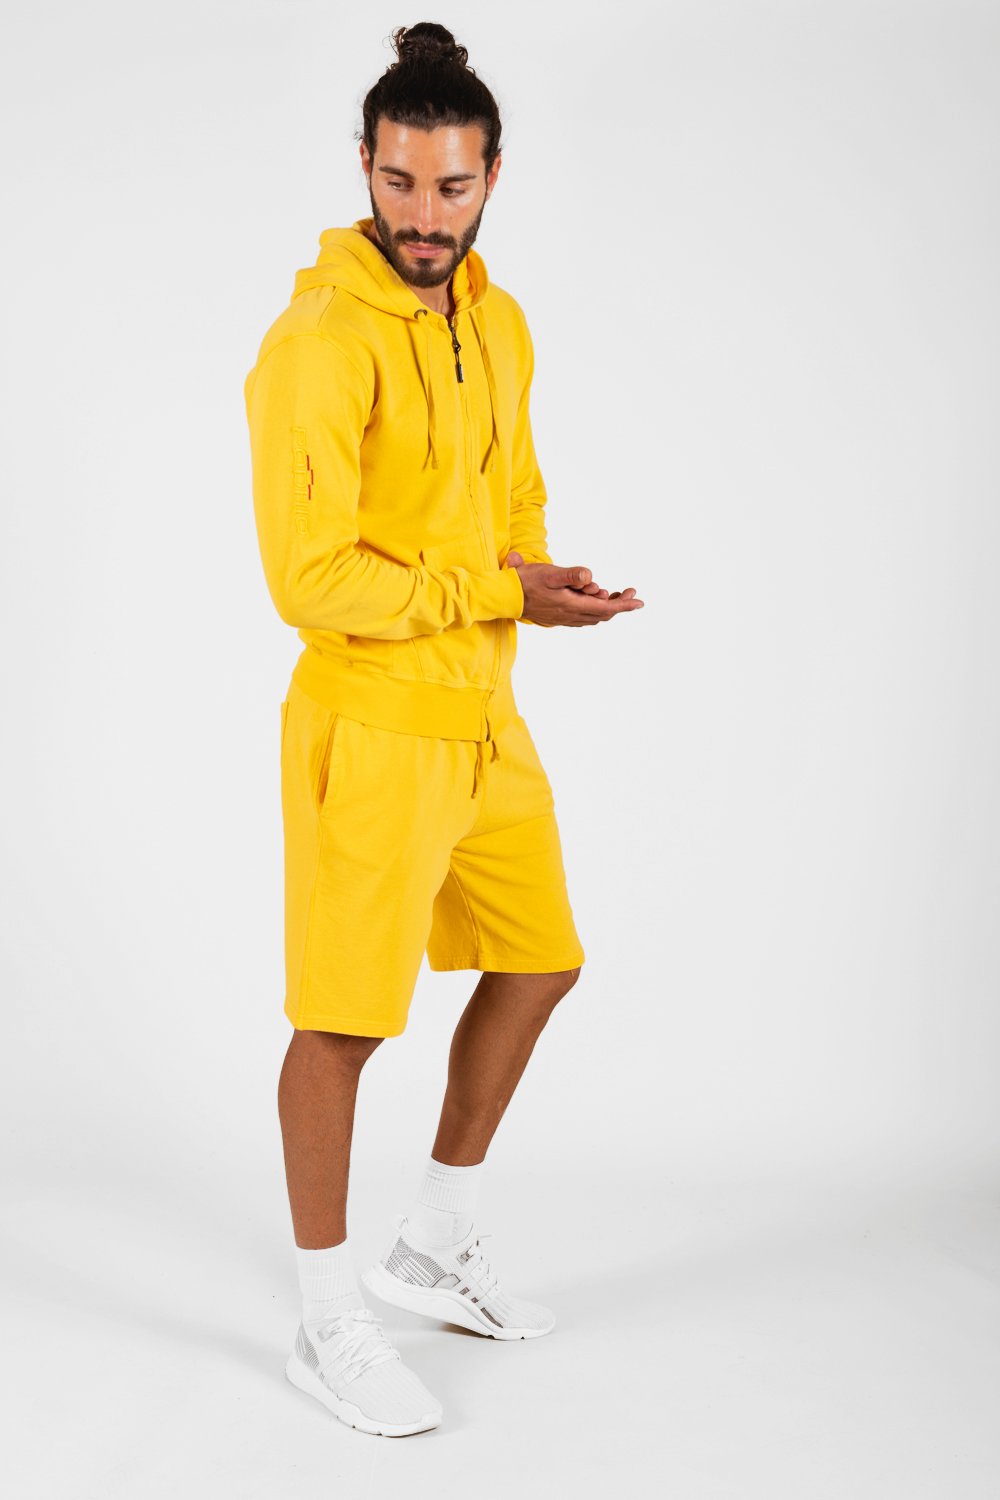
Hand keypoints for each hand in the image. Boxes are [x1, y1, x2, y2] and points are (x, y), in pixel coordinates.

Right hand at [505, 551, 643, 626]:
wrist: (505, 597)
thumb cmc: (526, 583)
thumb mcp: (549, 574)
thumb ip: (571, 575)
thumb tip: (590, 576)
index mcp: (572, 605)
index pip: (605, 608)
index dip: (624, 605)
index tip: (639, 601)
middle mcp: (570, 615)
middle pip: (603, 614)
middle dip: (619, 604)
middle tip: (630, 592)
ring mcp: (564, 618)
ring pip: (593, 616)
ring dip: (607, 607)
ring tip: (615, 595)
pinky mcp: (557, 617)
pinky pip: (583, 618)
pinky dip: (594, 610)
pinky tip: (593, 602)